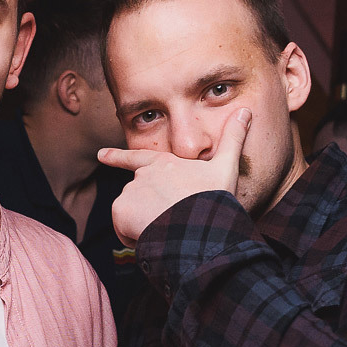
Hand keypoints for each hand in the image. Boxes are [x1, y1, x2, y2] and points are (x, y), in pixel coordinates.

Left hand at [100, 108, 252, 247]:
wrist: (198, 225)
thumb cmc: (213, 198)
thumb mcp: (226, 167)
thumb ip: (233, 139)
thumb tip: (246, 111)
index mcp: (162, 163)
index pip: (136, 158)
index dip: (117, 157)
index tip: (101, 155)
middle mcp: (142, 174)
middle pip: (139, 196)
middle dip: (150, 210)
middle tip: (175, 219)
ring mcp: (129, 191)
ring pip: (131, 213)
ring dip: (144, 223)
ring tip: (168, 228)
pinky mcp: (121, 210)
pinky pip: (123, 228)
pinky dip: (134, 236)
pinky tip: (154, 235)